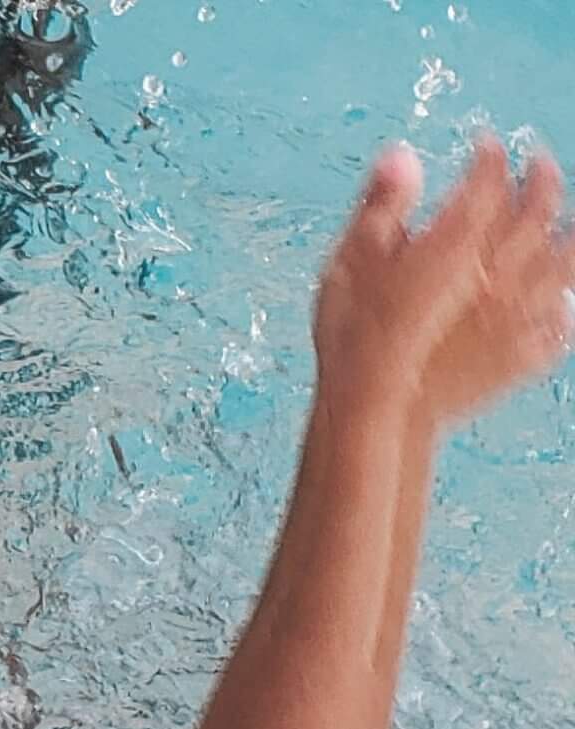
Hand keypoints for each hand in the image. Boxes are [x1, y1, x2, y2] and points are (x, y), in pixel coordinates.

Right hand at [315, 136, 574, 422]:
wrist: (376, 406)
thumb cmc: (358, 334)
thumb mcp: (352, 257)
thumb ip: (384, 203)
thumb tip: (402, 157)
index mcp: (460, 237)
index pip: (489, 180)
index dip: (491, 157)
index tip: (487, 145)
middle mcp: (501, 268)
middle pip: (541, 211)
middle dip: (543, 180)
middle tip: (540, 165)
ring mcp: (517, 312)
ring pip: (566, 261)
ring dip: (569, 234)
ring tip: (565, 224)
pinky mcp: (520, 355)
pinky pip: (561, 325)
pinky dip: (564, 308)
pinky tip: (559, 305)